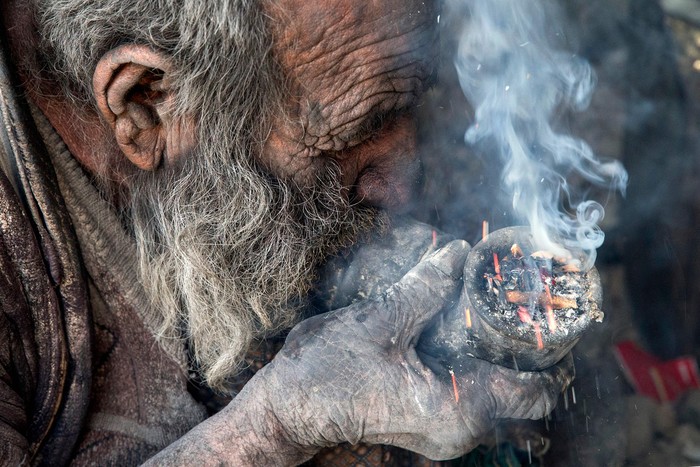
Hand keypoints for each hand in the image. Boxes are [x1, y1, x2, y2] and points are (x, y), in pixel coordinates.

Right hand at [258, 240, 572, 459]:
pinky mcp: (430, 421)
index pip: (536, 392)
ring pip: (497, 393)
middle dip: (518, 346)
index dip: (544, 350)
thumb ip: (425, 287)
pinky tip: (452, 330)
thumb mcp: (380, 321)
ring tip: (481, 309)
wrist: (290, 409)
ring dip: (494, 354)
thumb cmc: (328, 373)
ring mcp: (445, 430)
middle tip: (509, 300)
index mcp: (457, 408)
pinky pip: (471, 396)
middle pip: (522, 392)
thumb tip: (459, 253)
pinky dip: (473, 364)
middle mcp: (460, 429)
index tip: (536, 311)